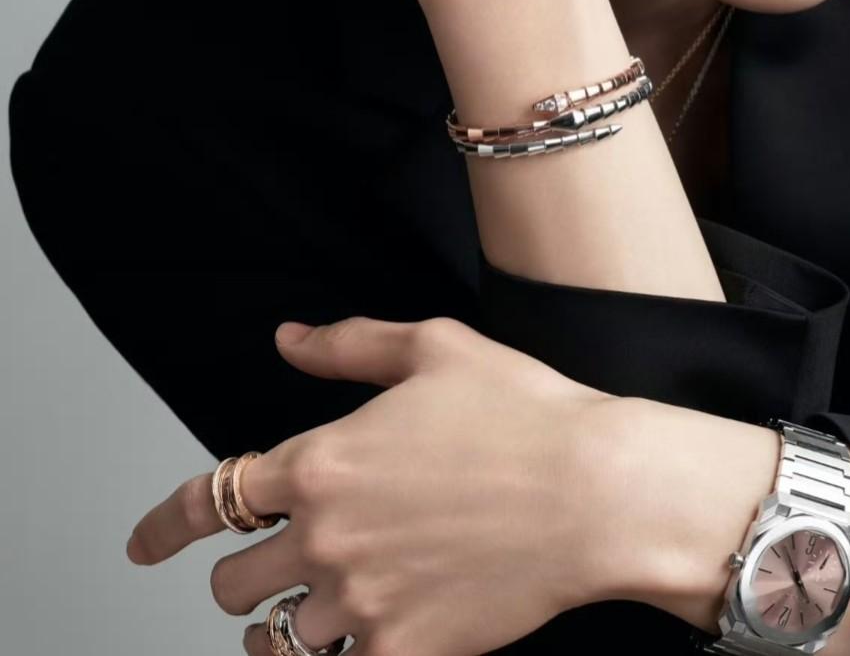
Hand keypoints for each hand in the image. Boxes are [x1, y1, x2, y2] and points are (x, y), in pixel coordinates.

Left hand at [125, 315, 616, 655]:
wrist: (594, 491)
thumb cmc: (521, 412)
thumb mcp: (432, 347)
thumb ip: (346, 344)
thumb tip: (287, 339)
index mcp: (321, 461)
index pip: (209, 501)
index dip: (161, 526)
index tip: (141, 546)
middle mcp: (326, 537)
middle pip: (232, 583)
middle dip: (239, 574)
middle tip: (267, 568)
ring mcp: (361, 603)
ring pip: (272, 641)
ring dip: (276, 628)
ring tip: (300, 618)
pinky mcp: (405, 651)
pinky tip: (346, 647)